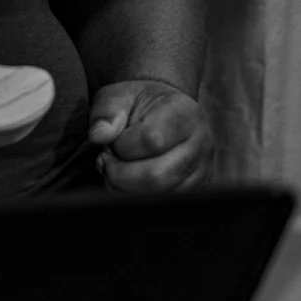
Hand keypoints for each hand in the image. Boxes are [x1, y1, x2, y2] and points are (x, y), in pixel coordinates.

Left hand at [88, 78, 213, 192]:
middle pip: (156, 176)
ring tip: (117, 167)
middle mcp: (200, 144)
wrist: (163, 110)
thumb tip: (99, 135)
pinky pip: (160, 205)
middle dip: (119, 173)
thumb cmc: (138, 103)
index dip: (122, 145)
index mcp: (184, 113)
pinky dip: (135, 196)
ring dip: (124, 187)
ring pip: (157, 196)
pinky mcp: (195, 191)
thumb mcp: (118, 94)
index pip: (152, 140)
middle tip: (107, 158)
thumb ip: (107, 111)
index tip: (111, 139)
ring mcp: (201, 171)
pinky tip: (129, 178)